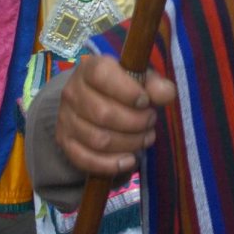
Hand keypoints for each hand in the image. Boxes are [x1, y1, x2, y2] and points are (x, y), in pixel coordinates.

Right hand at [56, 55, 176, 175]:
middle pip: (103, 114)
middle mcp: (72, 92)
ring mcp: (65, 119)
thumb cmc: (122, 88)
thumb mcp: (140, 80)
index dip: (127, 91)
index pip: (102, 76)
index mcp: (89, 68)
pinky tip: (129, 160)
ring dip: (129, 143)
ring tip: (145, 138)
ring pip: (99, 140)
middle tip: (151, 121)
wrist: (93, 102)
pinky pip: (86, 160)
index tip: (145, 101)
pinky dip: (111, 164)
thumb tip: (167, 93)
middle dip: (135, 122)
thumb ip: (155, 85)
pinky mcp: (65, 142)